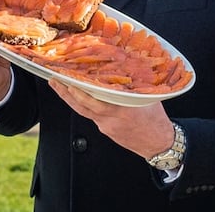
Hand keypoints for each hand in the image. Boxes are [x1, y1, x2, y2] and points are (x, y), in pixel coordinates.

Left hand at [49, 80, 176, 159]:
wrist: (159, 144)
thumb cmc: (156, 120)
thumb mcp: (149, 98)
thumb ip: (135, 86)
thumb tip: (127, 70)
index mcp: (123, 109)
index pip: (96, 98)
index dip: (81, 89)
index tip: (71, 77)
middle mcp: (111, 118)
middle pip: (83, 106)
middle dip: (66, 92)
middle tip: (55, 80)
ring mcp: (106, 126)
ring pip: (84, 111)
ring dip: (70, 99)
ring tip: (60, 87)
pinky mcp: (106, 131)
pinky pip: (92, 116)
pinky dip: (84, 106)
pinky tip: (81, 98)